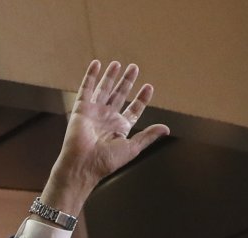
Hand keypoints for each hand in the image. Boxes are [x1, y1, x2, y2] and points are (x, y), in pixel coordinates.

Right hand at [40, 61, 169, 215]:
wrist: (83, 164)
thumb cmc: (107, 160)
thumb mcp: (133, 148)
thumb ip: (148, 136)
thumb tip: (166, 128)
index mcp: (120, 128)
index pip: (133, 109)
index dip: (141, 98)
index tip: (148, 87)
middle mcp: (107, 118)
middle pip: (119, 95)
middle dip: (127, 82)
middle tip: (134, 67)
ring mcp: (94, 113)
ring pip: (104, 90)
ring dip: (110, 76)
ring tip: (117, 64)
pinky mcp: (81, 109)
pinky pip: (86, 89)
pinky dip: (91, 76)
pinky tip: (96, 64)